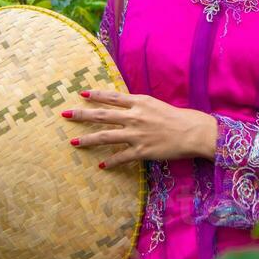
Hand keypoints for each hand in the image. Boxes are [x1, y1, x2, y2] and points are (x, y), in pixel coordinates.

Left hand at [61, 89, 217, 168]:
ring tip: (74, 143)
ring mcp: (136, 134)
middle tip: (66, 114)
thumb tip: (125, 107)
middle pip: (102, 115)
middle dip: (81, 114)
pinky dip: (110, 161)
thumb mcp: (156, 104)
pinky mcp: (141, 151)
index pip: (112, 97)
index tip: (81, 94)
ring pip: (105, 136)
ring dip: (88, 140)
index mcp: (139, 102)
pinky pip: (121, 157)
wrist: (192, 132)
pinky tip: (102, 164)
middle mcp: (134, 116)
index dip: (95, 95)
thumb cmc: (177, 117)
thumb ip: (139, 105)